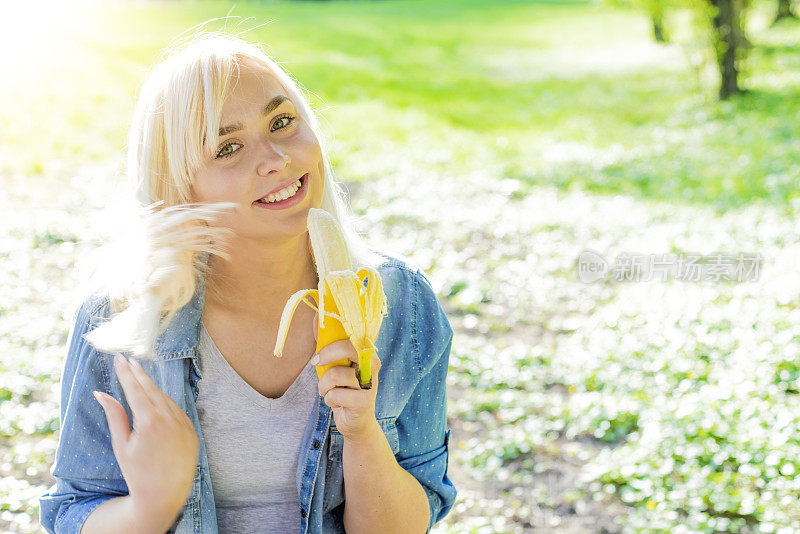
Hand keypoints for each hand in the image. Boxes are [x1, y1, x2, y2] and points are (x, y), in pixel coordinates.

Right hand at [93, 353, 198, 521]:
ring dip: (152, 388)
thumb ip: (114, 415)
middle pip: (152, 388)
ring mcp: (183, 423)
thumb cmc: (137, 472)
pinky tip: (156, 399)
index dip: (126, 373)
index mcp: (149, 421)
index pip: (135, 389)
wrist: (164, 495)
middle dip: (139, 373)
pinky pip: (177, 410)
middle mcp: (169, 418)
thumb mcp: (121, 444)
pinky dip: (165, 403)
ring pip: (166, 398)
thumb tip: (101, 393)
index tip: (119, 358)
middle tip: (129, 360)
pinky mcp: (192, 430)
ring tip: (140, 378)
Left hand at [313, 313, 381, 442]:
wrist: (356, 421)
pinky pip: (335, 395)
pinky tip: (337, 403)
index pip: (351, 335)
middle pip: (348, 348)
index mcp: (366, 351)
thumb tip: (315, 316)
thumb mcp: (334, 363)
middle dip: (326, 356)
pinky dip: (329, 400)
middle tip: (316, 364)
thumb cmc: (343, 388)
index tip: (317, 355)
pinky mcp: (365, 400)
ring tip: (328, 391)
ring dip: (324, 386)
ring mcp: (371, 382)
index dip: (331, 342)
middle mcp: (373, 363)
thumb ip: (326, 341)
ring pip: (335, 375)